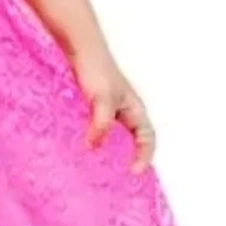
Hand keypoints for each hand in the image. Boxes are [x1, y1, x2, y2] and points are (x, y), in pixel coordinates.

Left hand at [68, 42, 155, 173]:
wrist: (78, 47)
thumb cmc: (95, 68)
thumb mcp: (101, 98)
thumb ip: (101, 123)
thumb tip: (94, 146)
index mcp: (134, 109)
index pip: (147, 139)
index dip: (144, 156)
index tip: (134, 172)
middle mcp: (123, 111)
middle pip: (131, 141)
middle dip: (127, 158)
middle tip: (117, 179)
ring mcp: (107, 109)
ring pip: (113, 136)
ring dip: (108, 151)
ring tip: (96, 169)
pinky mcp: (90, 106)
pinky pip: (95, 129)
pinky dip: (92, 140)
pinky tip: (78, 148)